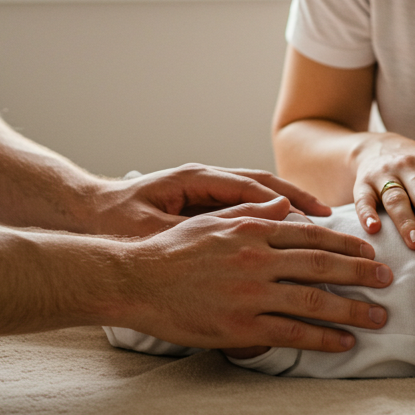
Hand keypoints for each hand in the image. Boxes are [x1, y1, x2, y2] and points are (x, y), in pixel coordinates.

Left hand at [81, 163, 329, 236]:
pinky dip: (266, 218)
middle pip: (262, 184)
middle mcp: (205, 178)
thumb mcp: (157, 229)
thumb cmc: (117, 222)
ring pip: (255, 193)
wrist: (85, 213)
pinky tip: (285, 236)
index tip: (315, 218)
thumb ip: (204, 228)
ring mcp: (204, 189)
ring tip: (317, 225)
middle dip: (297, 200)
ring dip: (286, 208)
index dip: (286, 203)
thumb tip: (252, 227)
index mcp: (196, 179)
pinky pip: (242, 208)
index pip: (252, 187)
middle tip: (329, 218)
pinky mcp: (200, 204)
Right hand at [116, 198, 392, 351]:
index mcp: (253, 230)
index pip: (311, 235)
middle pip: (322, 265)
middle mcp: (258, 259)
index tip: (367, 250)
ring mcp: (251, 294)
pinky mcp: (241, 326)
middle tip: (387, 279)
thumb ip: (253, 212)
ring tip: (377, 316)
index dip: (345, 243)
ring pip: (314, 301)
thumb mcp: (214, 220)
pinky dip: (322, 338)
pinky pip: (292, 332)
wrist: (136, 280)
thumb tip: (286, 205)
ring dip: (352, 310)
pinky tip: (343, 342)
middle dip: (361, 273)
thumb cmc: (172, 250)